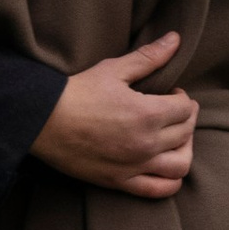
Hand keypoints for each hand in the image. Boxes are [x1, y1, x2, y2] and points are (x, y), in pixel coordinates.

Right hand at [35, 36, 195, 199]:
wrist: (43, 121)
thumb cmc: (77, 93)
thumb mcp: (113, 70)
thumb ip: (149, 57)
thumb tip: (175, 39)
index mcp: (147, 114)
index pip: (185, 108)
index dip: (182, 98)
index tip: (172, 94)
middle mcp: (146, 144)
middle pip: (186, 133)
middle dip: (185, 119)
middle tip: (173, 111)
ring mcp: (134, 166)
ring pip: (181, 165)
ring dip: (185, 150)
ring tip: (175, 139)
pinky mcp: (120, 182)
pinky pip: (159, 190)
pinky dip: (171, 181)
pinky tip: (165, 166)